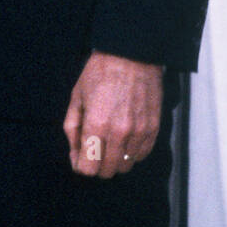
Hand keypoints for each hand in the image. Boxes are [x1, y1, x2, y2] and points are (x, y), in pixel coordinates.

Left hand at [63, 50, 161, 177]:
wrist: (131, 54)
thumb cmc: (100, 73)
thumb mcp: (77, 96)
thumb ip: (73, 128)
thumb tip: (75, 154)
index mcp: (96, 124)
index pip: (88, 168)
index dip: (81, 166)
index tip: (80, 158)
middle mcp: (119, 133)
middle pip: (107, 171)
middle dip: (97, 165)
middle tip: (94, 149)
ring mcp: (139, 132)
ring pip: (126, 166)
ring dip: (115, 160)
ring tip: (110, 141)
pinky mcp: (153, 129)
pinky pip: (141, 155)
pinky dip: (132, 153)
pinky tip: (125, 139)